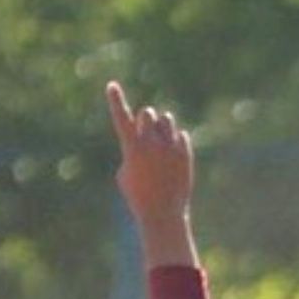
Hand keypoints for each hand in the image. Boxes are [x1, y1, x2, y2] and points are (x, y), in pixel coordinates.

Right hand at [107, 83, 196, 262]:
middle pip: (148, 113)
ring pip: (166, 120)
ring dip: (161, 125)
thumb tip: (142, 141)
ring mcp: (171, 147)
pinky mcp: (185, 153)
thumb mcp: (125, 173)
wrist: (163, 213)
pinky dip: (175, 142)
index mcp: (132, 147)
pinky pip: (180, 136)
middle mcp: (152, 143)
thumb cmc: (138, 195)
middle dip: (145, 118)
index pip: (122, 117)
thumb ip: (132, 151)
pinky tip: (171, 157)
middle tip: (145, 130)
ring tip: (159, 141)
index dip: (116, 100)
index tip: (112, 85)